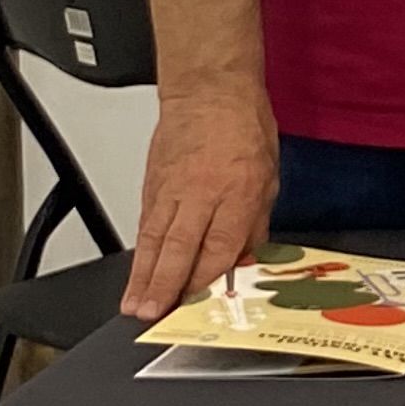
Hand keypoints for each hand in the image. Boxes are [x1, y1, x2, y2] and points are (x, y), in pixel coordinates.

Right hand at [123, 78, 276, 317]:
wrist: (209, 90)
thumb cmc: (244, 128)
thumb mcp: (268, 176)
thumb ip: (254, 223)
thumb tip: (244, 259)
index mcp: (238, 191)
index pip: (220, 246)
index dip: (207, 278)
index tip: (198, 304)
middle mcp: (201, 193)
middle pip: (179, 247)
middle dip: (165, 286)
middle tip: (152, 315)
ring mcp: (171, 189)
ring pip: (154, 240)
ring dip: (143, 276)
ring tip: (135, 305)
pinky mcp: (152, 184)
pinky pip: (146, 224)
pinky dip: (139, 252)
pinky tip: (136, 273)